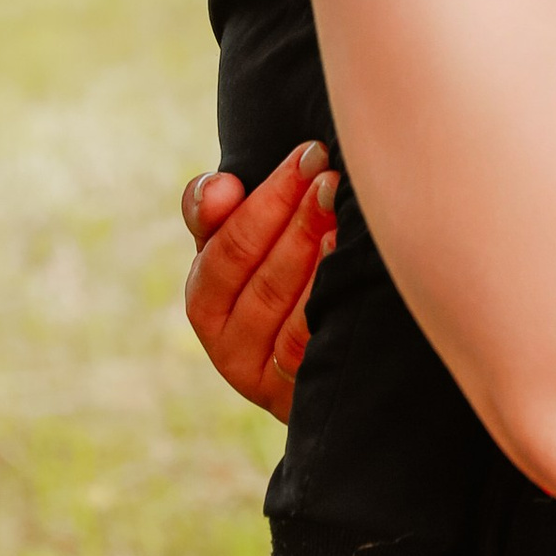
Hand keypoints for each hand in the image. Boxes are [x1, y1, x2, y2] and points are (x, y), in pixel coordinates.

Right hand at [182, 139, 336, 420]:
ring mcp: (259, 377)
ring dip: (308, 251)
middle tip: (333, 174)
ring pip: (276, 304)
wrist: (338, 372)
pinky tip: (348, 268)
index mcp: (207, 298)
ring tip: (341, 210)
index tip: (309, 155)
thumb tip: (221, 185)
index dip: (266, 197)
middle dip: (293, 214)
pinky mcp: (291, 400)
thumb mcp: (251, 250)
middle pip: (252, 269)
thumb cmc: (290, 286)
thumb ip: (220, 213)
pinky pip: (304, 347)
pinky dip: (321, 301)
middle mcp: (224, 342)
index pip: (224, 244)